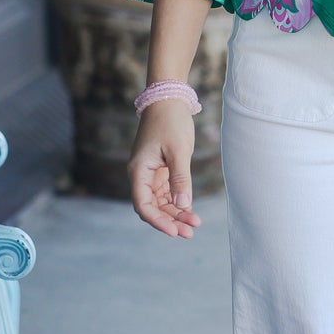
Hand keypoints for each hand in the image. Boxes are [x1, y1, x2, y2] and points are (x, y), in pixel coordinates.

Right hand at [128, 100, 202, 237]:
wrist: (168, 100)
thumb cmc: (171, 122)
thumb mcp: (178, 151)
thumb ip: (180, 179)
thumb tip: (182, 206)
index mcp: (139, 171)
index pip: (143, 205)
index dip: (158, 221)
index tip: (174, 231)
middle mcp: (141, 175)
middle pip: (152, 207)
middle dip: (170, 221)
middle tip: (190, 233)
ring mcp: (150, 174)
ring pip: (160, 202)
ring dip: (175, 214)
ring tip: (194, 225)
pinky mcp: (160, 171)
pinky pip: (166, 194)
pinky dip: (177, 203)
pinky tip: (190, 212)